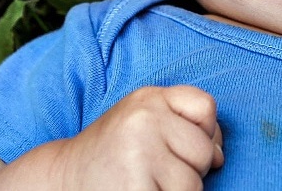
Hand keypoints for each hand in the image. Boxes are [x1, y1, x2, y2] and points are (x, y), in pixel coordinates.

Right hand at [56, 85, 223, 189]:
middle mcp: (143, 119)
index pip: (205, 106)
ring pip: (193, 183)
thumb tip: (219, 156)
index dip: (203, 132)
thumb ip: (184, 127)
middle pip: (203, 150)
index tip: (177, 145)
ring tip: (145, 183)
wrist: (62, 180)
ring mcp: (138, 152)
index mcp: (147, 99)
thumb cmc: (113, 155)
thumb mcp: (145, 124)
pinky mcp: (135, 187)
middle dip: (189, 168)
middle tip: (153, 170)